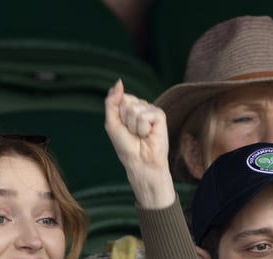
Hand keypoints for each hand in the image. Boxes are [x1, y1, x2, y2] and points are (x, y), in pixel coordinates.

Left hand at [104, 79, 172, 208]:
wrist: (140, 163)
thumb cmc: (127, 147)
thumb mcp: (112, 123)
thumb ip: (112, 102)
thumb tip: (119, 81)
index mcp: (130, 107)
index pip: (120, 98)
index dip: (118, 115)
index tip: (124, 128)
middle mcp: (142, 106)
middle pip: (126, 102)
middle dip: (125, 120)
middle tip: (132, 133)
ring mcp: (151, 110)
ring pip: (134, 109)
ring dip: (134, 127)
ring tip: (140, 136)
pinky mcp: (160, 116)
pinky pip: (144, 116)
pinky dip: (142, 128)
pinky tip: (148, 135)